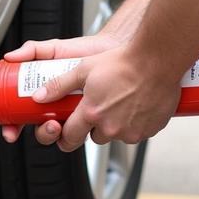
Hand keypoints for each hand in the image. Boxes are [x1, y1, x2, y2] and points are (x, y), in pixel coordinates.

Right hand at [0, 33, 121, 143]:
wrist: (111, 50)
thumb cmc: (84, 50)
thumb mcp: (53, 49)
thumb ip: (31, 50)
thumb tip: (10, 57)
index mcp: (43, 95)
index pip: (21, 116)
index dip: (12, 127)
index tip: (10, 131)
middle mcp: (56, 107)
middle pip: (41, 130)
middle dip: (42, 133)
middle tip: (48, 123)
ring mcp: (74, 114)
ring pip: (61, 135)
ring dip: (58, 135)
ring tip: (59, 123)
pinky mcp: (91, 118)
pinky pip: (83, 132)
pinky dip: (79, 132)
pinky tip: (81, 120)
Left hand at [32, 43, 180, 151]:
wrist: (158, 60)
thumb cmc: (123, 62)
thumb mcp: (83, 69)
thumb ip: (59, 86)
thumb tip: (40, 96)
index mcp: (91, 114)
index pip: (70, 138)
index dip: (66, 135)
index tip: (67, 131)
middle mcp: (111, 127)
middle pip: (95, 137)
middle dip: (94, 126)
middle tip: (100, 106)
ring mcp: (131, 131)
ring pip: (116, 135)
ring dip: (115, 124)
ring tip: (120, 101)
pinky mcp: (149, 130)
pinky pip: (137, 133)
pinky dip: (135, 123)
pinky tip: (136, 104)